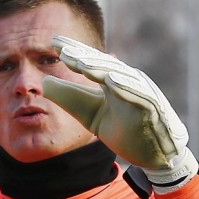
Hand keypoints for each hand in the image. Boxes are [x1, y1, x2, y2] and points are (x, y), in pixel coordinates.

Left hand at [41, 36, 198, 183]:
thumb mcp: (89, 114)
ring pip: (120, 76)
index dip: (74, 51)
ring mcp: (143, 93)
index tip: (53, 41)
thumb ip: (70, 98)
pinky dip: (127, 86)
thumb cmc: (125, 131)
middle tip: (62, 49)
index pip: (91, 61)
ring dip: (101, 68)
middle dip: (83, 55)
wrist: (153, 156)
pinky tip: (111, 80)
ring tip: (80, 62)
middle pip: (103, 64)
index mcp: (113, 80)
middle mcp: (128, 81)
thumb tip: (44, 82)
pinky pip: (140, 95)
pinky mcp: (154, 108)